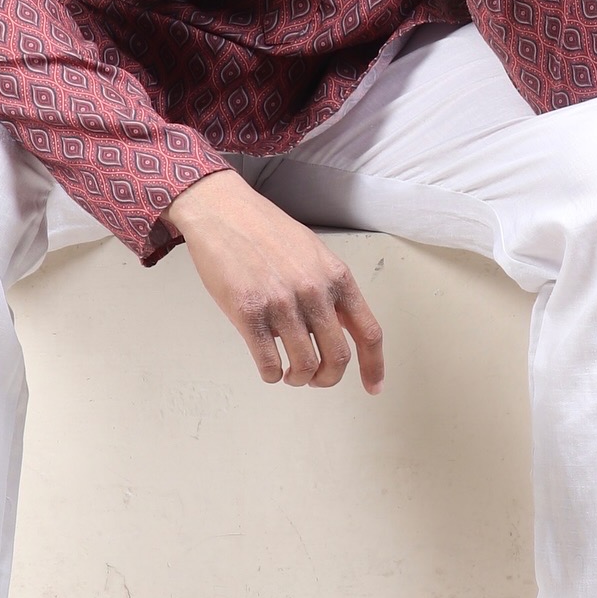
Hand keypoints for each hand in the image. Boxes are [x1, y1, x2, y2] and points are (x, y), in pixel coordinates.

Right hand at [161, 170, 385, 393]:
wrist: (223, 210)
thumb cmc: (265, 230)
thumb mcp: (312, 253)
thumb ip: (328, 288)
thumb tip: (336, 328)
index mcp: (336, 276)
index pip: (368, 332)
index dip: (373, 366)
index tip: (372, 386)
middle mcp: (314, 291)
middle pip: (338, 356)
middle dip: (328, 378)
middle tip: (316, 379)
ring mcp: (281, 303)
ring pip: (304, 365)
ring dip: (299, 378)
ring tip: (290, 373)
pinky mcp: (249, 313)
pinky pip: (268, 363)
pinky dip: (271, 374)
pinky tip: (269, 367)